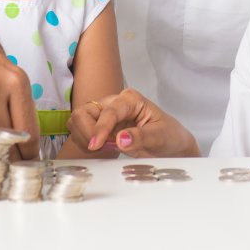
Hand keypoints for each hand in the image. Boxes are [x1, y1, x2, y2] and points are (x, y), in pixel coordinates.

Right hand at [67, 89, 200, 158]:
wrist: (171, 145)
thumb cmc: (169, 136)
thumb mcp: (160, 137)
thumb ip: (141, 137)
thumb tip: (121, 139)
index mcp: (131, 100)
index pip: (108, 111)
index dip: (100, 128)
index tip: (96, 146)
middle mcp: (115, 103)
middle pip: (85, 111)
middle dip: (87, 132)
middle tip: (99, 148)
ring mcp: (106, 114)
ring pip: (79, 120)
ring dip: (84, 137)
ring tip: (102, 149)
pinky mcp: (101, 126)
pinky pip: (81, 132)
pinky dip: (84, 142)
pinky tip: (100, 150)